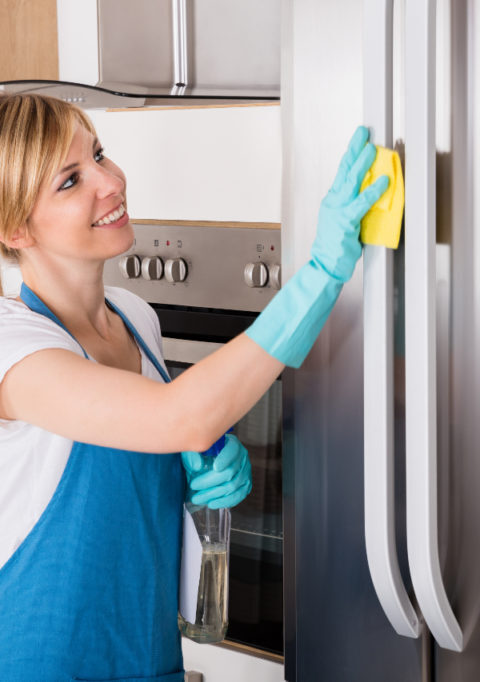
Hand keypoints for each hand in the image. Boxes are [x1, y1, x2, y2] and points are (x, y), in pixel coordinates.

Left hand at [181, 434, 251, 509]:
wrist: (209, 462)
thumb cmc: (202, 454)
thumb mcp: (195, 450)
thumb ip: (193, 455)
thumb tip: (197, 466)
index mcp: (233, 445)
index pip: (232, 451)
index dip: (225, 459)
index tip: (215, 467)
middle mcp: (242, 458)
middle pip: (230, 472)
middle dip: (210, 482)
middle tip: (193, 486)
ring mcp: (246, 473)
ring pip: (233, 486)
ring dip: (214, 494)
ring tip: (198, 498)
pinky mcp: (245, 485)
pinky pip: (238, 496)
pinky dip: (224, 501)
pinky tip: (211, 503)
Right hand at [313, 125, 388, 281]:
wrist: (325, 264)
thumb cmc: (334, 246)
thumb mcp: (342, 220)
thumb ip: (352, 205)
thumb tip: (368, 191)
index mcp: (332, 201)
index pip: (342, 172)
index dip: (351, 154)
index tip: (358, 140)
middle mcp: (333, 202)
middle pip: (344, 170)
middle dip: (354, 149)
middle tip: (362, 133)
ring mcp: (338, 211)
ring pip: (351, 182)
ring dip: (362, 163)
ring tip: (372, 149)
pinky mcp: (346, 221)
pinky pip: (362, 202)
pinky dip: (373, 190)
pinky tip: (383, 181)